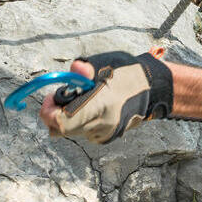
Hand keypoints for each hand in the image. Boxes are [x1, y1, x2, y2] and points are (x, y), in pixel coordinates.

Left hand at [37, 49, 173, 142]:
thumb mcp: (107, 63)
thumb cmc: (127, 73)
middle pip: (60, 129)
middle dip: (55, 112)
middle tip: (66, 94)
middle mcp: (101, 125)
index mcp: (100, 106)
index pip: (62, 123)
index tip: (51, 96)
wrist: (152, 89)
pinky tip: (92, 108)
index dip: (48, 111)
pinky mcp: (105, 138)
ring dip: (68, 116)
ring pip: (69, 130)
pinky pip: (81, 131)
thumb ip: (87, 68)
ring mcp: (104, 134)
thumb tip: (75, 68)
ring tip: (84, 99)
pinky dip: (79, 120)